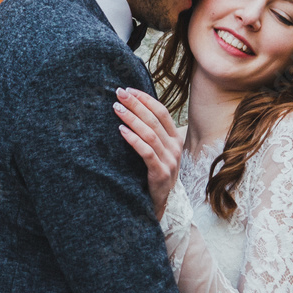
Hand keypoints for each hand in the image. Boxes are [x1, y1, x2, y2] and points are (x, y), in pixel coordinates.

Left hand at [114, 87, 181, 220]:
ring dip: (132, 118)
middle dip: (136, 104)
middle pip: (154, 119)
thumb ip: (151, 134)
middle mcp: (175, 148)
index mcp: (176, 139)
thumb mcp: (158, 152)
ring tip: (117, 109)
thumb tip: (132, 110)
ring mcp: (170, 160)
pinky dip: (133, 139)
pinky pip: (146, 152)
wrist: (160, 203)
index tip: (129, 89)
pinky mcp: (160, 173)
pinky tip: (121, 130)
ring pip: (150, 133)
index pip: (162, 112)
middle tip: (119, 93)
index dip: (146, 99)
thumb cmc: (154, 174)